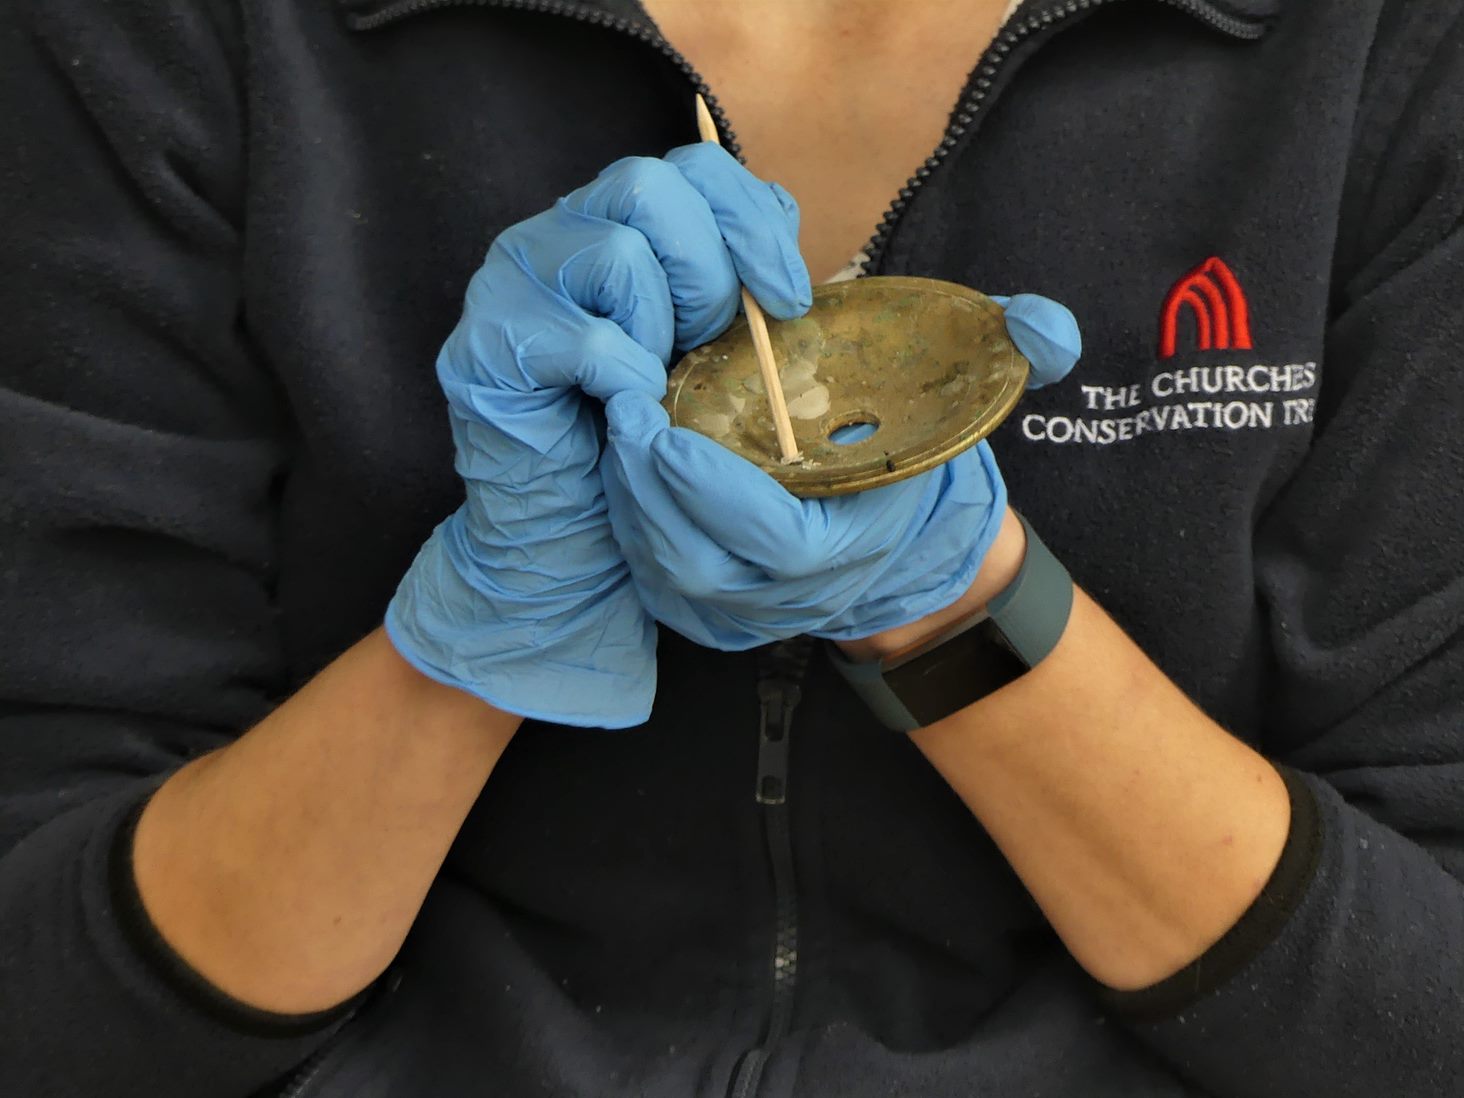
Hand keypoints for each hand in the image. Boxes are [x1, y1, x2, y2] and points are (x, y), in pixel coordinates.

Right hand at [386, 145, 811, 725]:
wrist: (576, 536)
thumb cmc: (650, 441)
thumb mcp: (712, 351)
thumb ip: (736, 279)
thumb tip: (779, 220)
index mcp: (615, 223)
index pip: (693, 167)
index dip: (752, 220)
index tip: (792, 299)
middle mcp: (557, 235)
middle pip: (650, 187)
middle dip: (710, 272)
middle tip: (717, 344)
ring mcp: (513, 284)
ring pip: (618, 252)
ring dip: (665, 328)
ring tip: (661, 381)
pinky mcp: (489, 346)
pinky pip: (583, 336)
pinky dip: (626, 378)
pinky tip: (630, 411)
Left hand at [600, 295, 1080, 651]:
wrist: (898, 538)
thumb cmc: (917, 457)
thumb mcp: (967, 402)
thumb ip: (1019, 356)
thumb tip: (1047, 327)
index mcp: (851, 548)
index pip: (776, 546)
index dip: (719, 497)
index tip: (670, 434)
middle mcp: (787, 593)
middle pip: (696, 561)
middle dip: (649, 491)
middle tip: (622, 414)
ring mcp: (738, 606)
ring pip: (659, 566)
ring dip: (626, 498)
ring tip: (610, 424)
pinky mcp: (698, 601)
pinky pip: (644, 567)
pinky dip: (622, 514)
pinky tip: (612, 458)